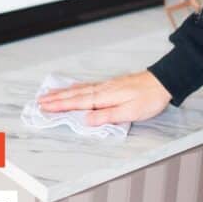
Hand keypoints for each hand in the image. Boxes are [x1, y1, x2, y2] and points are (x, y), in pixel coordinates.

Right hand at [38, 71, 171, 124]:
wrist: (162, 82)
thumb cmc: (148, 98)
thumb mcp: (129, 111)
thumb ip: (106, 115)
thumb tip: (86, 119)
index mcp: (104, 97)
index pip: (78, 102)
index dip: (60, 105)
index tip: (45, 107)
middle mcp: (102, 89)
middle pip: (75, 94)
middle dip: (56, 98)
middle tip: (40, 101)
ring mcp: (106, 86)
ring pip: (79, 89)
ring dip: (63, 92)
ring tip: (50, 93)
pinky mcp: (111, 85)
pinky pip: (87, 86)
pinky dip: (76, 87)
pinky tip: (74, 88)